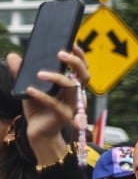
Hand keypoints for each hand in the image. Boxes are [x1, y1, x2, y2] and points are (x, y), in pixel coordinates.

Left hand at [11, 47, 90, 164]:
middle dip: (75, 62)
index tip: (71, 43)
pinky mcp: (63, 116)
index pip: (81, 69)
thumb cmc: (38, 110)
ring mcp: (71, 106)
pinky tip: (30, 90)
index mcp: (70, 86)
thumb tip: (13, 56)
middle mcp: (75, 95)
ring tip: (39, 74)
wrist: (38, 134)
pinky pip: (54, 103)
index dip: (79, 56)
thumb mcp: (29, 88)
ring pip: (71, 87)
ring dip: (56, 77)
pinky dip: (41, 96)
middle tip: (61, 53)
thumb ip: (22, 73)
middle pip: (83, 76)